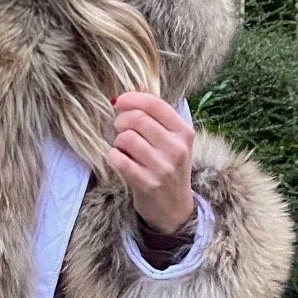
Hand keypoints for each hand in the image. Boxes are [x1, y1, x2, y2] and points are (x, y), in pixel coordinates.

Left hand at [107, 91, 196, 233]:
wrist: (175, 209)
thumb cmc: (169, 168)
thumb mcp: (173, 141)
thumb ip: (157, 116)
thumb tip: (135, 88)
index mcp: (184, 132)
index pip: (155, 103)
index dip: (132, 99)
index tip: (119, 102)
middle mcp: (176, 148)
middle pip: (137, 119)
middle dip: (121, 120)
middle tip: (119, 129)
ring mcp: (162, 167)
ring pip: (126, 138)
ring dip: (117, 140)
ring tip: (121, 147)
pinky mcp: (147, 184)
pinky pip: (118, 159)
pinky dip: (112, 156)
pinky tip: (117, 159)